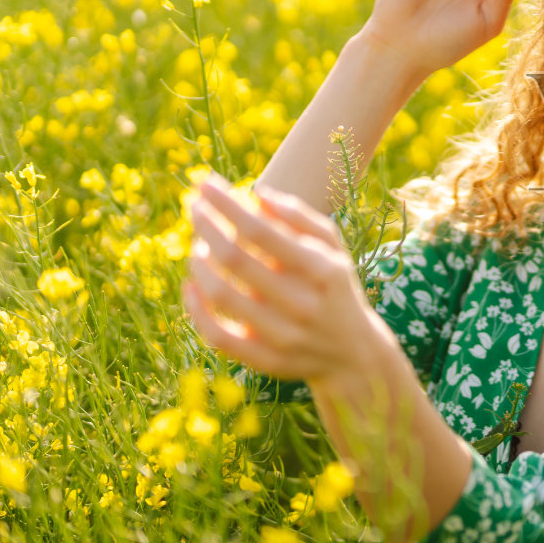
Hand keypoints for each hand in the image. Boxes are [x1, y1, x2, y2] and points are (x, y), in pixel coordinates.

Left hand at [182, 171, 389, 385]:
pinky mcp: (264, 360)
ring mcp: (283, 336)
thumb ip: (301, 218)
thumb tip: (258, 194)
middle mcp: (303, 304)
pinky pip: (218, 335)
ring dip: (199, 262)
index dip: (227, 204)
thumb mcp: (333, 249)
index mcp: (322, 270)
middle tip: (192, 205)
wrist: (353, 354)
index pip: (261, 230)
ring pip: (222, 295)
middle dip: (206, 224)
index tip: (204, 182)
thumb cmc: (334, 288)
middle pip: (235, 258)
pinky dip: (196, 309)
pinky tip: (190, 284)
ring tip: (196, 242)